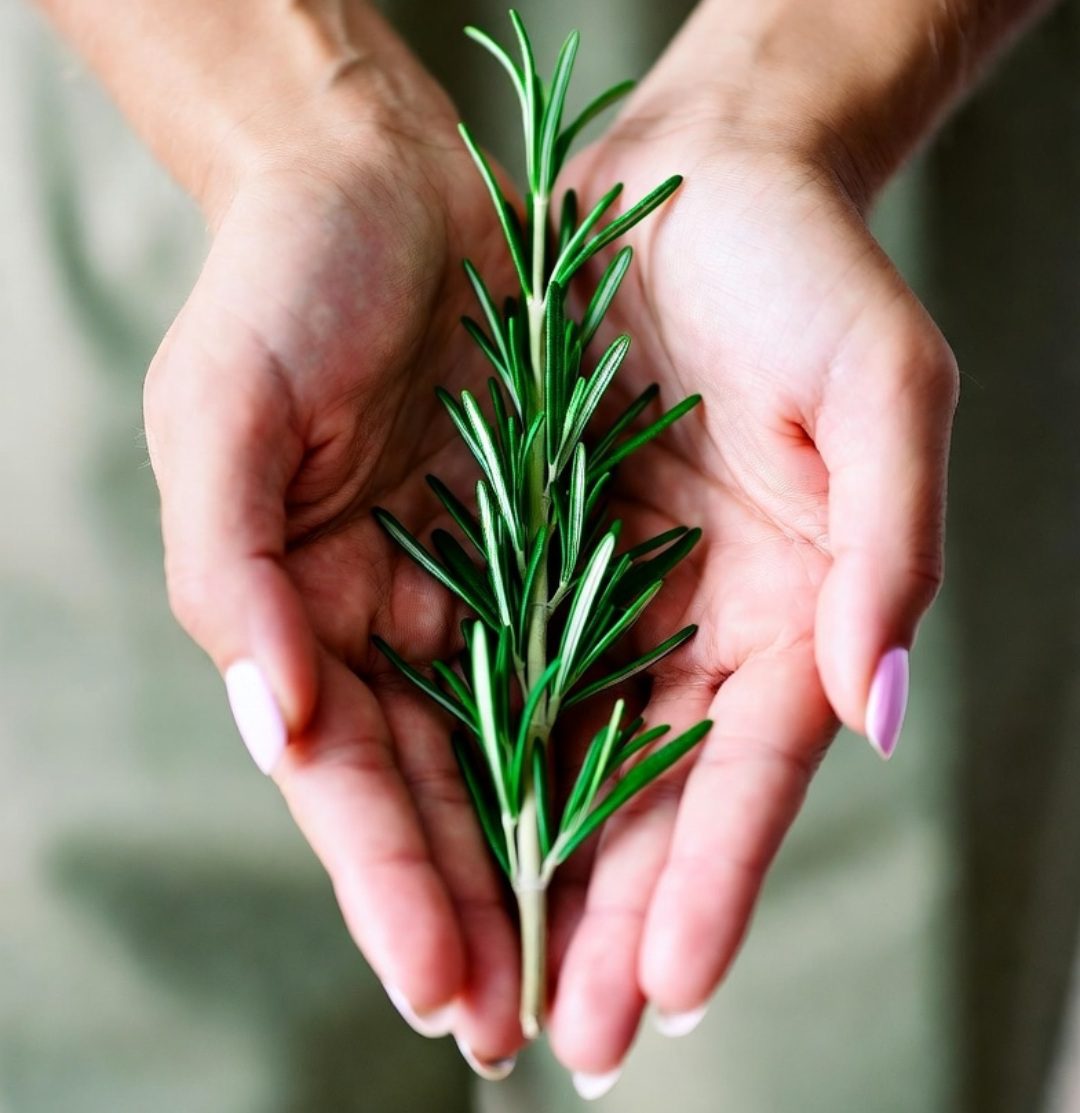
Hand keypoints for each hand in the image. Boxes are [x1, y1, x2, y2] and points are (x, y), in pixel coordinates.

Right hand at [142, 48, 525, 1069]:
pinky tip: (646, 814)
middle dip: (479, 910)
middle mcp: (384, 617)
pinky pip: (585, 652)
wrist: (382, 183)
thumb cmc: (282, 283)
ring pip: (516, 745)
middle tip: (532, 1031)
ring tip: (599, 968)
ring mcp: (469, 584)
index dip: (389, 885)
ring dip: (552, 854)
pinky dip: (607, 735)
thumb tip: (279, 721)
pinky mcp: (545, 537)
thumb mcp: (224, 408)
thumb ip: (230, 568)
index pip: (345, 779)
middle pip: (435, 790)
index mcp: (297, 609)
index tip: (440, 991)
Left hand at [544, 102, 956, 1076]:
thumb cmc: (806, 270)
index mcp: (800, 603)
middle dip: (614, 914)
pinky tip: (445, 835)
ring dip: (536, 867)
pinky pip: (503, 664)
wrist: (693, 181)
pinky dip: (477, 752)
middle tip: (568, 1035)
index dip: (716, 875)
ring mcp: (621, 591)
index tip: (668, 985)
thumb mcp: (881, 388)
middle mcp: (708, 620)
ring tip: (493, 981)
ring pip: (571, 750)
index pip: (754, 765)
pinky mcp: (541, 548)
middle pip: (657, 789)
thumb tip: (879, 703)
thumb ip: (889, 546)